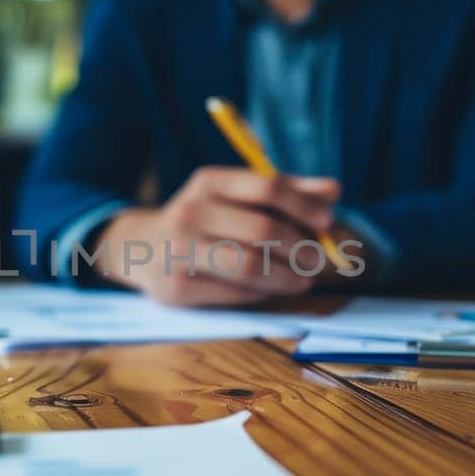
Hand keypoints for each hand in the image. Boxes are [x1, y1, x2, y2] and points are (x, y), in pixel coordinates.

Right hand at [95, 167, 339, 305]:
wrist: (142, 248)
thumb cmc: (206, 219)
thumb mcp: (236, 196)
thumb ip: (286, 191)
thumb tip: (333, 191)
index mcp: (209, 181)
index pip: (267, 187)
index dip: (304, 205)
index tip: (327, 221)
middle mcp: (191, 212)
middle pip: (264, 229)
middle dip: (301, 247)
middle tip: (318, 260)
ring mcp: (180, 252)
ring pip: (252, 266)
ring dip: (287, 277)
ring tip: (303, 280)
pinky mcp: (177, 289)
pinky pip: (235, 294)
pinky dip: (262, 294)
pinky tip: (269, 290)